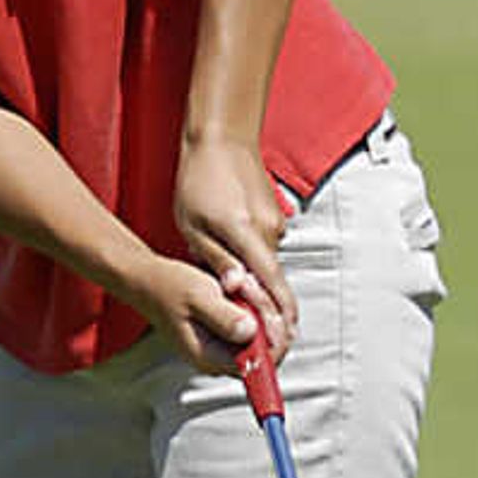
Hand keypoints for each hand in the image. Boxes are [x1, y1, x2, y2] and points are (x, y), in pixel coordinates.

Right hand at [134, 258, 267, 374]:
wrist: (150, 280)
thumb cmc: (167, 287)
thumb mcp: (198, 297)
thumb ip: (225, 318)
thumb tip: (251, 332)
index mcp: (211, 357)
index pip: (261, 366)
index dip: (273, 339)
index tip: (269, 313)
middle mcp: (219, 358)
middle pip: (266, 350)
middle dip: (266, 317)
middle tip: (249, 291)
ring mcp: (223, 348)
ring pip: (262, 335)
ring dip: (259, 307)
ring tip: (240, 286)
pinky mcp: (225, 336)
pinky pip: (253, 324)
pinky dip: (252, 304)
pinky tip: (238, 289)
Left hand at [173, 135, 294, 350]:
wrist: (221, 139)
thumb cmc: (200, 181)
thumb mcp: (194, 226)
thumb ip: (217, 259)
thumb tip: (235, 288)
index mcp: (247, 233)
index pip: (272, 283)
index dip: (280, 315)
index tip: (284, 338)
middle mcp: (269, 230)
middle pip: (274, 280)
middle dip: (269, 308)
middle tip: (259, 332)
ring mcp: (275, 223)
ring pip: (267, 264)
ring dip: (254, 280)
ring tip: (231, 287)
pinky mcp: (273, 217)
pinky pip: (264, 248)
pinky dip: (253, 260)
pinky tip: (234, 256)